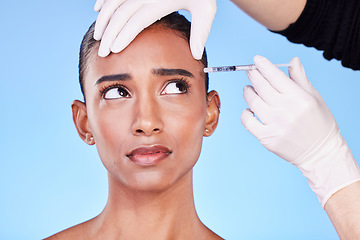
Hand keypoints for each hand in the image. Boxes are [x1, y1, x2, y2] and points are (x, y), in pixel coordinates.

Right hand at [93, 0, 216, 58]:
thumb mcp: (206, 9)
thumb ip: (201, 32)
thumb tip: (196, 55)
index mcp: (162, 1)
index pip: (137, 21)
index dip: (124, 36)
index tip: (114, 50)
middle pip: (121, 14)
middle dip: (109, 33)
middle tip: (102, 51)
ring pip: (114, 1)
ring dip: (103, 18)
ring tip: (98, 35)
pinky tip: (97, 9)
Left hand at [241, 55, 359, 206]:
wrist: (320, 153)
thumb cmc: (319, 123)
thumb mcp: (314, 98)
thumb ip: (300, 78)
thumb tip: (292, 60)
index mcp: (300, 98)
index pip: (276, 76)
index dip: (264, 66)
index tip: (256, 60)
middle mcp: (287, 110)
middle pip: (262, 87)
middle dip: (253, 75)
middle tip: (250, 71)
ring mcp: (275, 125)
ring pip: (253, 102)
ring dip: (248, 92)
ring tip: (249, 89)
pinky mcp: (267, 138)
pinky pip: (248, 121)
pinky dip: (246, 113)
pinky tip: (250, 110)